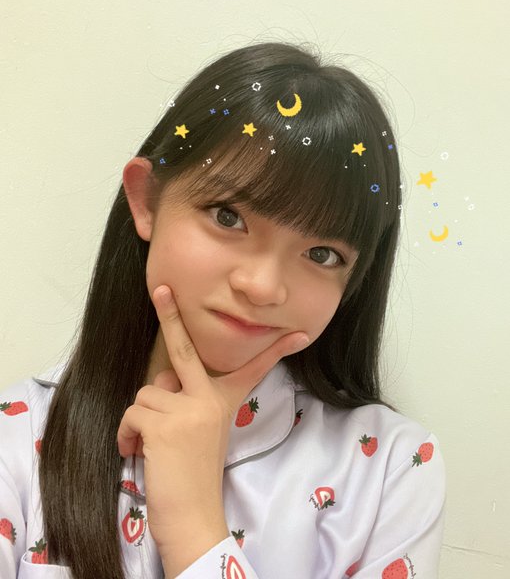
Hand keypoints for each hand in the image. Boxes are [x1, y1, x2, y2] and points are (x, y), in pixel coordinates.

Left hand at [116, 285, 308, 557]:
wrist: (193, 519)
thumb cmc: (194, 476)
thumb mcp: (199, 432)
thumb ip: (186, 400)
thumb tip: (163, 378)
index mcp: (224, 402)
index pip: (252, 369)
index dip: (275, 351)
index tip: (299, 334)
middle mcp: (209, 400)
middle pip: (185, 350)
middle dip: (171, 317)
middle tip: (161, 290)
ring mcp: (189, 410)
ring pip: (147, 392)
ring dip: (141, 418)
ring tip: (151, 444)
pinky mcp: (166, 425)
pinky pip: (133, 413)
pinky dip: (127, 433)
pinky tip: (136, 451)